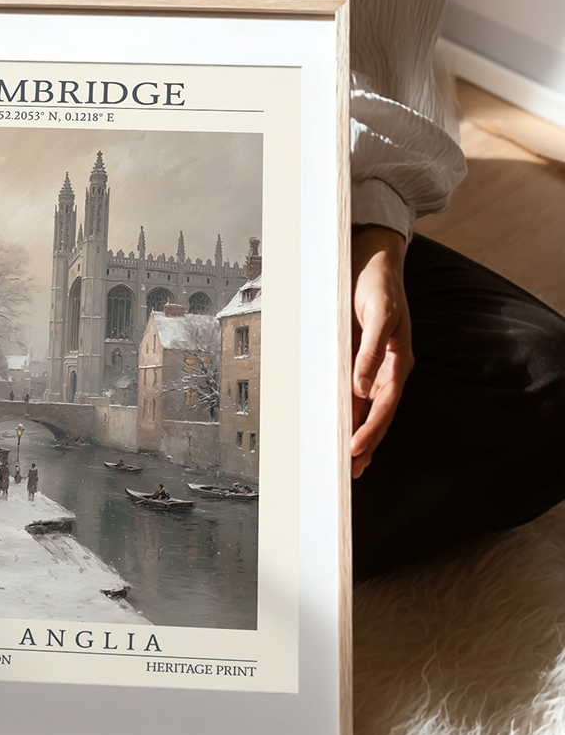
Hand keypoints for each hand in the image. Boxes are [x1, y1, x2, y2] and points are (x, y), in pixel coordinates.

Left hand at [350, 225, 413, 478]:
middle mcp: (386, 369)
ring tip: (345, 465)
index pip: (384, 405)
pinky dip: (345, 413)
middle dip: (364, 444)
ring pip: (363, 408)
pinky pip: (350, 393)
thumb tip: (362, 387)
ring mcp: (371, 366)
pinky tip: (336, 428)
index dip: (371, 429)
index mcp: (398, 362)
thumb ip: (371, 350)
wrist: (372, 260)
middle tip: (349, 474)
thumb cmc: (378, 284)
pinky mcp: (356, 359)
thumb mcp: (378, 313)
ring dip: (355, 434)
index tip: (354, 450)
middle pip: (375, 415)